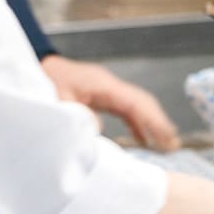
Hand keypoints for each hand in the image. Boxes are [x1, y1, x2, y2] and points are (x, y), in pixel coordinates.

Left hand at [41, 55, 181, 150]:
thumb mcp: (58, 99)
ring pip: (137, 107)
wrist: (40, 67)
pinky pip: (126, 111)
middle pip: (143, 103)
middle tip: (173, 145)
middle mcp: (110, 86)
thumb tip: (98, 130)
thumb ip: (78, 115)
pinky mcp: (104, 97)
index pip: (136, 102)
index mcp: (103, 85)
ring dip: (152, 125)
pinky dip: (137, 125)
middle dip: (160, 123)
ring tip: (166, 145)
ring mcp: (108, 91)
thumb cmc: (47, 80)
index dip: (153, 119)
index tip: (167, 135)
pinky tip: (143, 141)